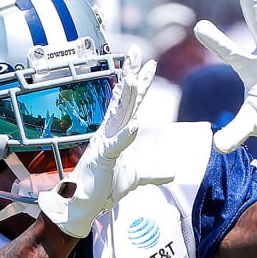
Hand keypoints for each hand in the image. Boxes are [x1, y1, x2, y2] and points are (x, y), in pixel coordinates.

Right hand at [37, 45, 173, 237]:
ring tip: (134, 77)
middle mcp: (108, 133)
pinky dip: (126, 135)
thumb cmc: (105, 188)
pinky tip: (136, 124)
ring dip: (127, 97)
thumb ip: (153, 172)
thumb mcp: (136, 177)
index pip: (131, 104)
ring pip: (118, 115)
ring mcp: (104, 144)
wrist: (84, 205)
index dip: (140, 84)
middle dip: (132, 76)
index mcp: (115, 133)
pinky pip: (116, 145)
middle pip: (124, 100)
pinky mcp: (102, 159)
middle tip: (138, 52)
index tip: (149, 64)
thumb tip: (172, 172)